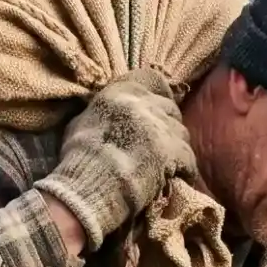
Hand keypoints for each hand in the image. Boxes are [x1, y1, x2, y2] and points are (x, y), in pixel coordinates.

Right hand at [36, 69, 196, 250]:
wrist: (87, 187)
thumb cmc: (77, 159)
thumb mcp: (80, 123)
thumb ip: (98, 112)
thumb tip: (101, 112)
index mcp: (119, 93)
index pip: (152, 80)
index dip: (160, 93)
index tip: (160, 106)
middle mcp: (143, 105)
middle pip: (170, 109)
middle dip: (168, 123)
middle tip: (163, 141)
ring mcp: (160, 127)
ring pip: (182, 132)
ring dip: (177, 146)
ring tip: (169, 162)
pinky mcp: (172, 152)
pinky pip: (189, 158)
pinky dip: (185, 168)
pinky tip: (179, 176)